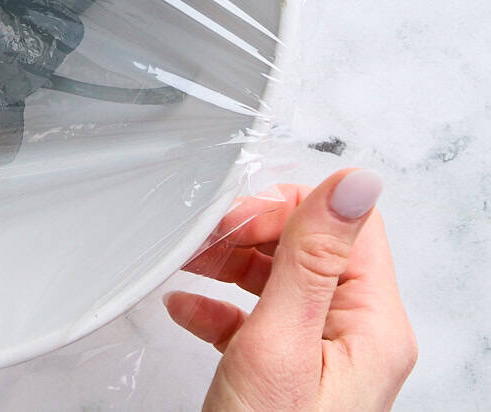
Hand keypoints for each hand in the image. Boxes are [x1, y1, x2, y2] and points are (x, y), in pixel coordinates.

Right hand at [166, 169, 415, 410]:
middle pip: (310, 247)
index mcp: (372, 326)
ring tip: (188, 263)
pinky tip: (188, 307)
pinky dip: (219, 305)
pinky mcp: (287, 375)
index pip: (348, 227)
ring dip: (230, 264)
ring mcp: (321, 358)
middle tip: (205, 239)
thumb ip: (312, 262)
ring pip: (280, 278)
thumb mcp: (281, 345)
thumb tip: (354, 183)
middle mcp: (355, 338)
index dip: (290, 208)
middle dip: (251, 233)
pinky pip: (257, 318)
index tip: (237, 218)